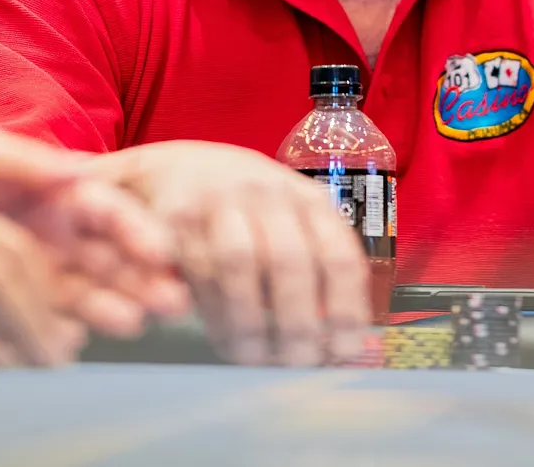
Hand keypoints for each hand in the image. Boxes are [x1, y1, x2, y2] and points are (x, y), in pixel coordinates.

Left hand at [0, 128, 188, 337]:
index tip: (158, 247)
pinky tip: (75, 342)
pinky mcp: (11, 302)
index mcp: (58, 191)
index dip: (136, 227)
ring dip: (114, 306)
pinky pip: (44, 320)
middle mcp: (59, 232)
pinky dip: (62, 332)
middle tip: (171, 297)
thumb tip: (79, 167)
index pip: (109, 207)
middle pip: (111, 255)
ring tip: (131, 321)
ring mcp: (40, 269)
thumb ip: (26, 160)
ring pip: (88, 290)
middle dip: (144, 276)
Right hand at [89, 141, 370, 366]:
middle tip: (298, 365)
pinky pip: (197, 268)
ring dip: (250, 322)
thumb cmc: (254, 214)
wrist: (188, 169)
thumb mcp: (298, 229)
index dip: (345, 312)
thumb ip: (324, 281)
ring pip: (239, 263)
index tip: (343, 354)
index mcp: (311, 201)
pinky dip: (212, 312)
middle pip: (289, 261)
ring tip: (258, 359)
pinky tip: (225, 339)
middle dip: (296, 325)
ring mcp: (222, 199)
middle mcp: (270, 193)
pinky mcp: (180, 214)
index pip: (339, 256)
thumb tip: (354, 353)